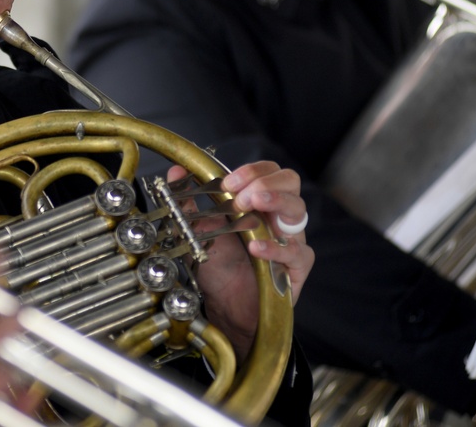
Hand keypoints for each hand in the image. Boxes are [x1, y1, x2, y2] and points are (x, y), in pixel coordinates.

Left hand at [168, 160, 313, 362]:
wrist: (225, 306)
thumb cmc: (220, 265)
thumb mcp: (199, 229)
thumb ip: (189, 201)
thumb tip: (177, 171)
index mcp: (260, 202)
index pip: (269, 171)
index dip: (252, 171)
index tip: (228, 182)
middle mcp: (278, 216)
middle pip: (290, 181)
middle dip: (264, 182)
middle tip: (240, 197)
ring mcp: (291, 239)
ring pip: (298, 209)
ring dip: (275, 202)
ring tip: (252, 207)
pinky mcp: (296, 267)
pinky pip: (297, 252)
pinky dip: (276, 248)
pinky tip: (256, 248)